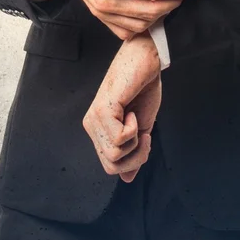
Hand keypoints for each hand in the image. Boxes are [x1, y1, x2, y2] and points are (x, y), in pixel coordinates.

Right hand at [45, 0, 200, 39]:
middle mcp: (108, 1)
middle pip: (152, 11)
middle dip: (173, 3)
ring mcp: (103, 12)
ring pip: (141, 24)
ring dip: (158, 15)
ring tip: (165, 0)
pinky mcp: (100, 17)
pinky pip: (125, 31)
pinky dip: (141, 24)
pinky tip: (147, 11)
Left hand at [82, 31, 161, 182]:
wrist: (147, 60)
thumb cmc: (144, 86)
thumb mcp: (142, 127)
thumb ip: (133, 151)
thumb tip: (127, 179)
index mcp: (100, 129)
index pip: (111, 167)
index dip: (135, 160)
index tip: (145, 138)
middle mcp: (92, 125)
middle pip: (112, 166)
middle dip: (137, 155)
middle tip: (143, 131)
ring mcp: (95, 118)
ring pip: (115, 155)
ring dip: (136, 140)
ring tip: (135, 116)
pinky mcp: (103, 110)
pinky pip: (118, 140)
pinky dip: (133, 130)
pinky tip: (132, 111)